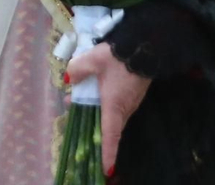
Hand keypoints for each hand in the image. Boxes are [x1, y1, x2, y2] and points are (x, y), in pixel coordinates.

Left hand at [66, 43, 151, 177]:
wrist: (145, 45)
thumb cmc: (119, 56)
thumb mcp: (92, 59)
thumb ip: (77, 70)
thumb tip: (69, 79)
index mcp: (114, 106)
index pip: (110, 135)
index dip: (107, 153)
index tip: (105, 169)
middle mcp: (124, 108)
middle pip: (107, 126)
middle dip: (90, 126)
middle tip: (70, 113)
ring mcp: (130, 102)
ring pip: (110, 114)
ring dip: (93, 111)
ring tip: (72, 98)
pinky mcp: (132, 94)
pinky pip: (115, 106)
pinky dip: (101, 103)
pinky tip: (89, 90)